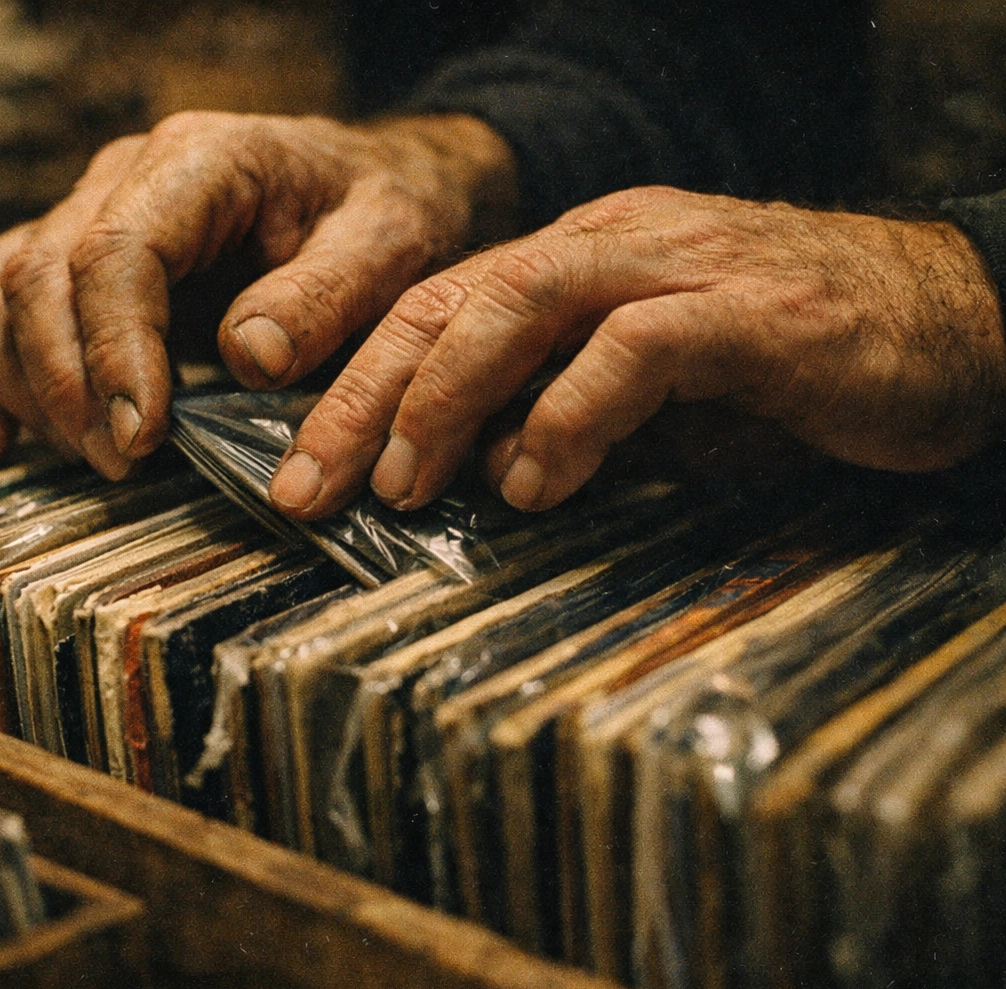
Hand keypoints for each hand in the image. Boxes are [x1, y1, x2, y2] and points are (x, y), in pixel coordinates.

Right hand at [0, 110, 515, 477]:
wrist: (374, 184)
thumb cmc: (386, 213)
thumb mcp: (392, 244)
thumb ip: (327, 296)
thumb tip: (247, 356)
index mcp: (200, 160)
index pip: (116, 251)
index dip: (112, 351)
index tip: (140, 438)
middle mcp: (123, 176)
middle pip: (40, 276)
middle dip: (67, 385)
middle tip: (122, 468)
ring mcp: (85, 211)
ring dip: (23, 385)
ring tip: (88, 459)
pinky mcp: (70, 255)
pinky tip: (0, 440)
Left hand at [269, 186, 1005, 515]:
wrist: (953, 327)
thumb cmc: (790, 372)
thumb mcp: (652, 400)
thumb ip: (563, 417)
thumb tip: (467, 478)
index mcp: (578, 262)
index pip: (436, 307)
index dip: (355, 385)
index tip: (300, 471)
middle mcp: (614, 247)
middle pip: (454, 299)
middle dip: (365, 396)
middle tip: (309, 488)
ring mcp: (681, 266)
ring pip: (524, 300)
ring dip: (447, 396)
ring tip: (404, 483)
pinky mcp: (750, 309)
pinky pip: (637, 347)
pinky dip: (571, 414)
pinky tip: (537, 482)